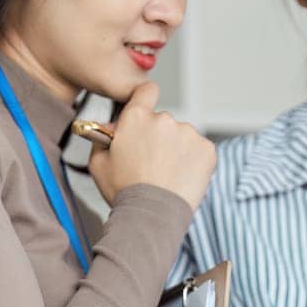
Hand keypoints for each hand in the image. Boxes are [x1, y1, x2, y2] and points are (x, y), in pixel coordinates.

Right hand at [88, 83, 216, 209]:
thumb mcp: (99, 163)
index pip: (146, 91)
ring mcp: (188, 133)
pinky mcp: (207, 149)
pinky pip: (199, 150)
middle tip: (153, 164)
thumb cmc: (124, 192)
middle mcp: (164, 119)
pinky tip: (181, 178)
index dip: (146, 99)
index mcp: (136, 117)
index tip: (147, 111)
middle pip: (163, 121)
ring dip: (177, 150)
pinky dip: (193, 161)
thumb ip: (102, 137)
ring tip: (167, 176)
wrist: (153, 216)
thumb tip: (113, 126)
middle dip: (159, 137)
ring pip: (182, 136)